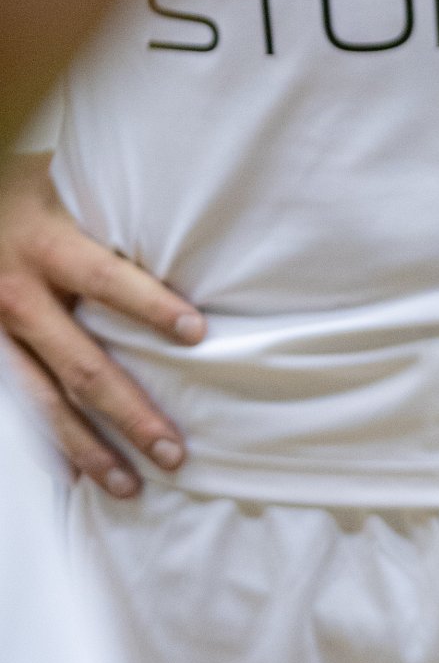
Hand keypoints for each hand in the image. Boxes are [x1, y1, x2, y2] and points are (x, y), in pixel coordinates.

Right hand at [0, 154, 201, 493]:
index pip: (106, 280)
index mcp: (45, 246)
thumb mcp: (63, 177)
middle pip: (82, 366)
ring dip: (89, 449)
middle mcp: (18, 296)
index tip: (197, 333)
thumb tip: (191, 208)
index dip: (150, 306)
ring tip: (130, 485)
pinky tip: (74, 476)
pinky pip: (17, 405)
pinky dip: (46, 444)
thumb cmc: (20, 182)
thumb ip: (115, 203)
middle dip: (131, 414)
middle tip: (175, 452)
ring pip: (44, 404)